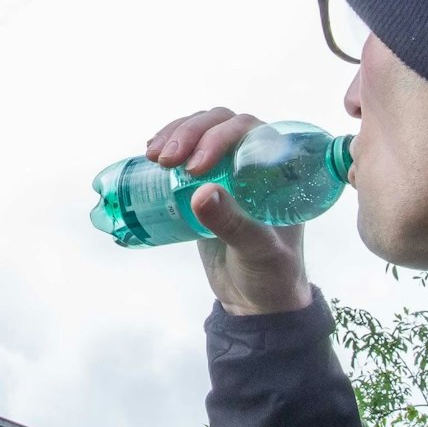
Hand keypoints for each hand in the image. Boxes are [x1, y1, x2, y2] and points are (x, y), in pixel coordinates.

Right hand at [148, 108, 312, 315]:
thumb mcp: (258, 251)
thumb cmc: (272, 275)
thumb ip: (233, 224)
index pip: (248, 130)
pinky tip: (150, 153)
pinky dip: (167, 146)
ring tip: (153, 156)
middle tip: (164, 159)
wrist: (256, 303)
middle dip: (188, 132)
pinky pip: (186, 152)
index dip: (217, 135)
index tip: (194, 165)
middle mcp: (253, 162)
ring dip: (174, 135)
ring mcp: (228, 171)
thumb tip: (200, 192)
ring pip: (199, 131)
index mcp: (277, 168)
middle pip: (219, 123)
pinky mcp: (205, 185)